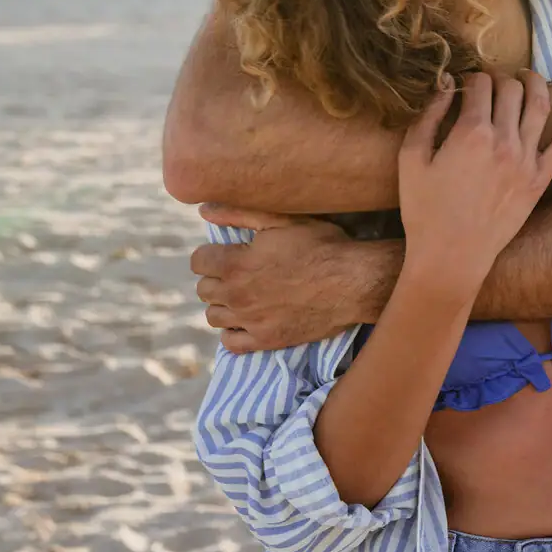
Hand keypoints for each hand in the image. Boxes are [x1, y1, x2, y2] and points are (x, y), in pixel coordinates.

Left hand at [192, 205, 382, 352]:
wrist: (353, 282)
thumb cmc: (321, 246)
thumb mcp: (282, 220)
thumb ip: (239, 214)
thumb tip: (203, 209)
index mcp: (235, 264)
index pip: (198, 261)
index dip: (212, 254)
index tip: (229, 252)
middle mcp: (236, 295)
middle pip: (204, 289)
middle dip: (217, 278)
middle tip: (240, 271)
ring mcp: (250, 321)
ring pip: (213, 316)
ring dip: (223, 304)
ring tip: (244, 294)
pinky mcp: (267, 340)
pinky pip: (231, 343)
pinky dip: (233, 331)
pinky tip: (248, 319)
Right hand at [399, 71, 551, 294]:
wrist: (451, 257)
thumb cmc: (424, 210)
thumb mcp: (411, 158)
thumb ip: (428, 115)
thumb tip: (445, 83)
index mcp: (471, 133)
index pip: (479, 85)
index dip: (470, 78)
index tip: (464, 84)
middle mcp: (504, 141)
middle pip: (510, 89)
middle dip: (499, 78)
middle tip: (490, 82)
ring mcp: (527, 160)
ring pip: (539, 105)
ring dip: (534, 83)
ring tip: (526, 76)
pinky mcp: (541, 179)